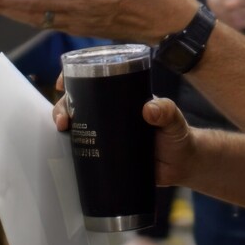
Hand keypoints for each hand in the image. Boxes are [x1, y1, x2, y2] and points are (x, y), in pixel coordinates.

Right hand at [51, 90, 197, 187]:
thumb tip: (149, 109)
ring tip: (62, 131)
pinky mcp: (105, 157)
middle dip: (63, 106)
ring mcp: (106, 136)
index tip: (62, 83)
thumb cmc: (178, 135)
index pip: (94, 82)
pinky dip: (71, 153)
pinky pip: (83, 153)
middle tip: (64, 119)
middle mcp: (110, 114)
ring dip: (63, 127)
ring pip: (77, 127)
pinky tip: (64, 155)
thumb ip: (167, 112)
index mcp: (122, 98)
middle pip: (78, 104)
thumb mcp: (174, 120)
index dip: (73, 79)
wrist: (182, 165)